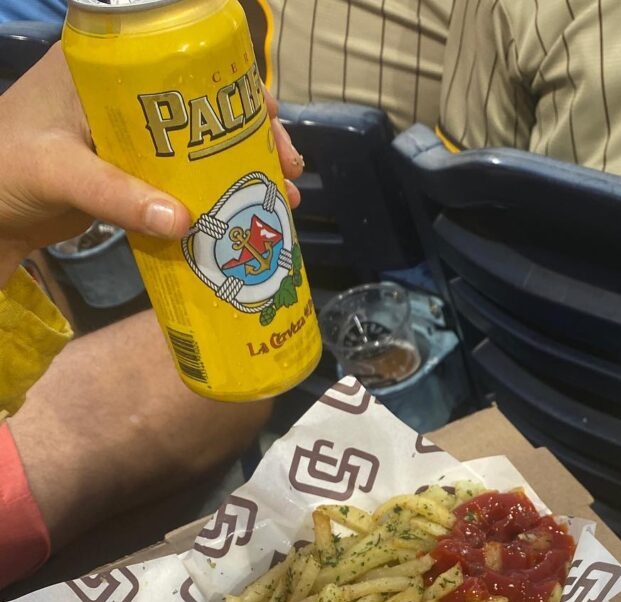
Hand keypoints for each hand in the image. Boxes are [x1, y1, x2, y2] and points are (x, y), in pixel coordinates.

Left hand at [0, 44, 304, 279]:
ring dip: (247, 170)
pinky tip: (247, 215)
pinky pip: (190, 179)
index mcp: (105, 68)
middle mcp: (127, 98)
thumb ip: (114, 195)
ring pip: (206, 146)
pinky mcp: (137, 175)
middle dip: (257, 136)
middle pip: (209, 107)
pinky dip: (221, 196)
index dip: (235, 86)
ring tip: (283, 197)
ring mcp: (135, 139)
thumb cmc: (3, 170)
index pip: (182, 59)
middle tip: (289, 167)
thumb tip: (183, 221)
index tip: (270, 116)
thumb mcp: (57, 172)